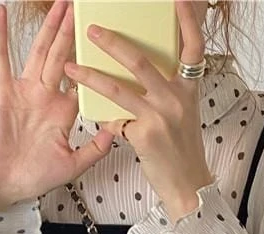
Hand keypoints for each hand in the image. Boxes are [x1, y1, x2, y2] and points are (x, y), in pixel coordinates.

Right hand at [0, 0, 114, 208]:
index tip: (107, 41)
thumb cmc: (36, 176)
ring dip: (49, 27)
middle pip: (63, 55)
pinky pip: (1, 58)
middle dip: (73, 31)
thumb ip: (95, 148)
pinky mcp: (4, 91)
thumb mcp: (74, 165)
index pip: (83, 80)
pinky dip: (0, 35)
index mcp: (64, 112)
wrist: (7, 183)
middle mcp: (46, 96)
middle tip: (82, 8)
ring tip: (60, 4)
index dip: (94, 61)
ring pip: (40, 51)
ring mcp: (25, 91)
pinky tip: (1, 13)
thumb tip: (116, 130)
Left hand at [63, 0, 213, 222]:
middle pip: (141, 61)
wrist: (187, 185)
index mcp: (188, 89)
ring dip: (90, 76)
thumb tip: (144, 72)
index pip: (193, 48)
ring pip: (118, 88)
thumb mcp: (184, 113)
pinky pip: (114, 118)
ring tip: (70, 67)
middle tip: (91, 30)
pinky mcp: (144, 135)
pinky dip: (101, 115)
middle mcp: (176, 98)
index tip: (176, 1)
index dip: (187, 22)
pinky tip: (88, 111)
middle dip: (112, 43)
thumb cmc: (182, 150)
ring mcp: (159, 116)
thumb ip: (168, 91)